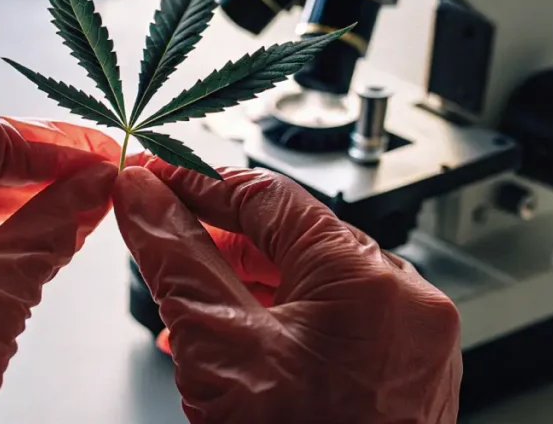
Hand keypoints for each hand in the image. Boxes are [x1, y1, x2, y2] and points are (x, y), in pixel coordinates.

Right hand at [113, 159, 461, 422]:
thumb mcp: (217, 346)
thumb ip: (175, 257)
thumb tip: (143, 197)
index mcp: (371, 280)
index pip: (269, 196)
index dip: (199, 183)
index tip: (156, 178)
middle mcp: (405, 304)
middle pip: (292, 239)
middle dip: (216, 240)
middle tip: (159, 236)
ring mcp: (409, 343)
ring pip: (309, 283)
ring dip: (240, 284)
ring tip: (185, 301)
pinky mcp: (400, 375)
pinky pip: (332, 324)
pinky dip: (276, 322)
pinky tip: (233, 340)